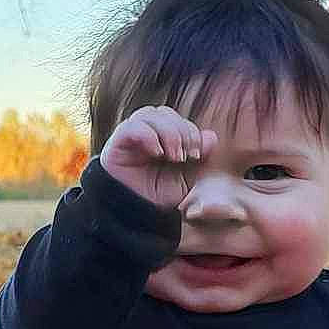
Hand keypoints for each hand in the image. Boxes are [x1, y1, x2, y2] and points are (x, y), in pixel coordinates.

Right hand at [100, 106, 217, 209]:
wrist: (137, 215)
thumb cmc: (160, 197)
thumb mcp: (187, 178)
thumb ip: (200, 158)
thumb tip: (211, 136)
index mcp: (162, 138)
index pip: (177, 119)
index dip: (190, 131)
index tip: (196, 155)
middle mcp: (145, 133)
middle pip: (164, 113)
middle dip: (181, 132)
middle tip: (184, 156)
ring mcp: (129, 137)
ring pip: (148, 114)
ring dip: (167, 132)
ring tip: (173, 156)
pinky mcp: (116, 144)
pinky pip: (130, 127)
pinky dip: (147, 135)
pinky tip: (156, 153)